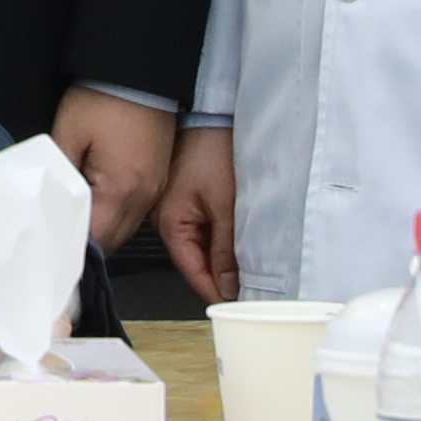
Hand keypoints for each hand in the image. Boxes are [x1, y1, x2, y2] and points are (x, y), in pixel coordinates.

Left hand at [45, 89, 177, 258]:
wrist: (142, 72)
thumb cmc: (102, 99)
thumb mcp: (67, 135)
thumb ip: (57, 176)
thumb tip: (49, 205)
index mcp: (121, 190)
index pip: (95, 239)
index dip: (69, 245)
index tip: (46, 244)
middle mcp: (143, 197)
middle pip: (113, 241)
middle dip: (85, 244)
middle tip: (54, 236)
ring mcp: (154, 189)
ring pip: (125, 229)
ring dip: (101, 230)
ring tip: (70, 223)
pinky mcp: (158, 178)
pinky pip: (135, 212)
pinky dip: (114, 216)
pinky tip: (93, 207)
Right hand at [151, 124, 238, 302]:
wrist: (212, 113)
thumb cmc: (213, 150)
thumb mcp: (226, 206)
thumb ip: (226, 250)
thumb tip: (229, 285)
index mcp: (171, 223)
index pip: (192, 271)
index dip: (215, 291)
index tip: (238, 307)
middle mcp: (168, 220)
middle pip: (197, 261)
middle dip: (221, 277)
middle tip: (252, 292)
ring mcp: (178, 209)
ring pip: (203, 246)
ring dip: (224, 258)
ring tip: (252, 269)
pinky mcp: (190, 199)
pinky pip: (206, 228)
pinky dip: (223, 239)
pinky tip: (242, 242)